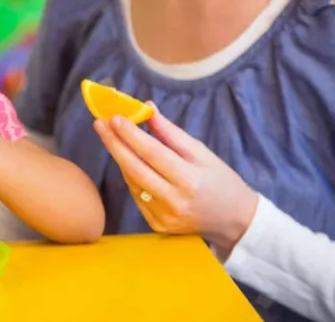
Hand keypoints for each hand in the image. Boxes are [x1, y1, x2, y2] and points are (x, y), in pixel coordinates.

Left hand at [92, 108, 258, 253]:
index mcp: (189, 180)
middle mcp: (174, 201)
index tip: (115, 117)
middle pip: (134, 169)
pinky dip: (130, 176)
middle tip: (100, 124)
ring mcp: (164, 217)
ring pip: (132, 182)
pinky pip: (137, 196)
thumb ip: (172, 134)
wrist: (234, 221)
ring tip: (112, 137)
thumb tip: (148, 110)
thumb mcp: (202, 153)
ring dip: (120, 158)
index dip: (131, 135)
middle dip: (114, 144)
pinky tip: (128, 161)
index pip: (153, 153)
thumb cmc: (221, 181)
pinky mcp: (157, 225)